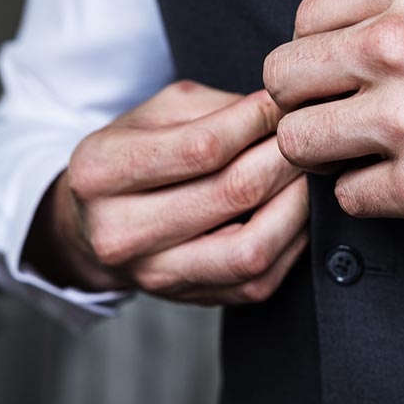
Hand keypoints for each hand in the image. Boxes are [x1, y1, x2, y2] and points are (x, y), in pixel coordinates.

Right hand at [25, 81, 308, 304]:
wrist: (95, 228)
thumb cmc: (132, 158)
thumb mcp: (154, 115)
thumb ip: (214, 108)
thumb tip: (280, 111)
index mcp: (101, 171)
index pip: (202, 148)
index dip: (257, 122)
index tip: (284, 103)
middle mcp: (121, 232)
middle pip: (233, 193)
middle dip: (285, 157)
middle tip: (307, 136)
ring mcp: (157, 275)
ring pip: (252, 247)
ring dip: (297, 204)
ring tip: (308, 173)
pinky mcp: (195, 300)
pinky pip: (262, 277)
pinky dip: (293, 239)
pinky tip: (297, 209)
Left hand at [263, 0, 403, 237]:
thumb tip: (342, 38)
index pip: (303, 21)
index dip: (315, 55)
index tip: (336, 76)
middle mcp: (398, 42)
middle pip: (283, 79)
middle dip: (303, 105)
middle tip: (336, 120)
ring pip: (297, 142)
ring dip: (324, 156)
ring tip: (363, 157)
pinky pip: (347, 197)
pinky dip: (368, 197)